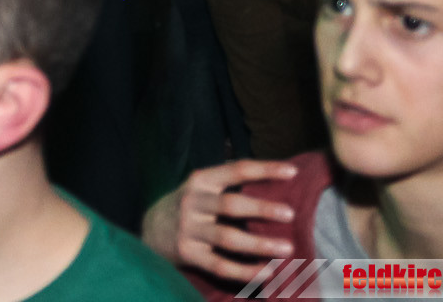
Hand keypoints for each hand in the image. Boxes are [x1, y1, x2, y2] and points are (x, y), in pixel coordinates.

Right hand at [140, 159, 299, 281]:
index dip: (264, 169)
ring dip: (258, 243)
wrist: (150, 229)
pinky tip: (266, 273)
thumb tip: (275, 178)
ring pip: (227, 237)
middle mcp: (192, 202)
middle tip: (290, 214)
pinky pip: (219, 265)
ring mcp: (188, 229)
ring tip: (286, 248)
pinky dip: (244, 271)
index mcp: (200, 181)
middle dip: (261, 208)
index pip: (235, 170)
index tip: (292, 171)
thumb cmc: (189, 205)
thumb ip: (228, 182)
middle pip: (230, 205)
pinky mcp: (187, 253)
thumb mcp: (201, 187)